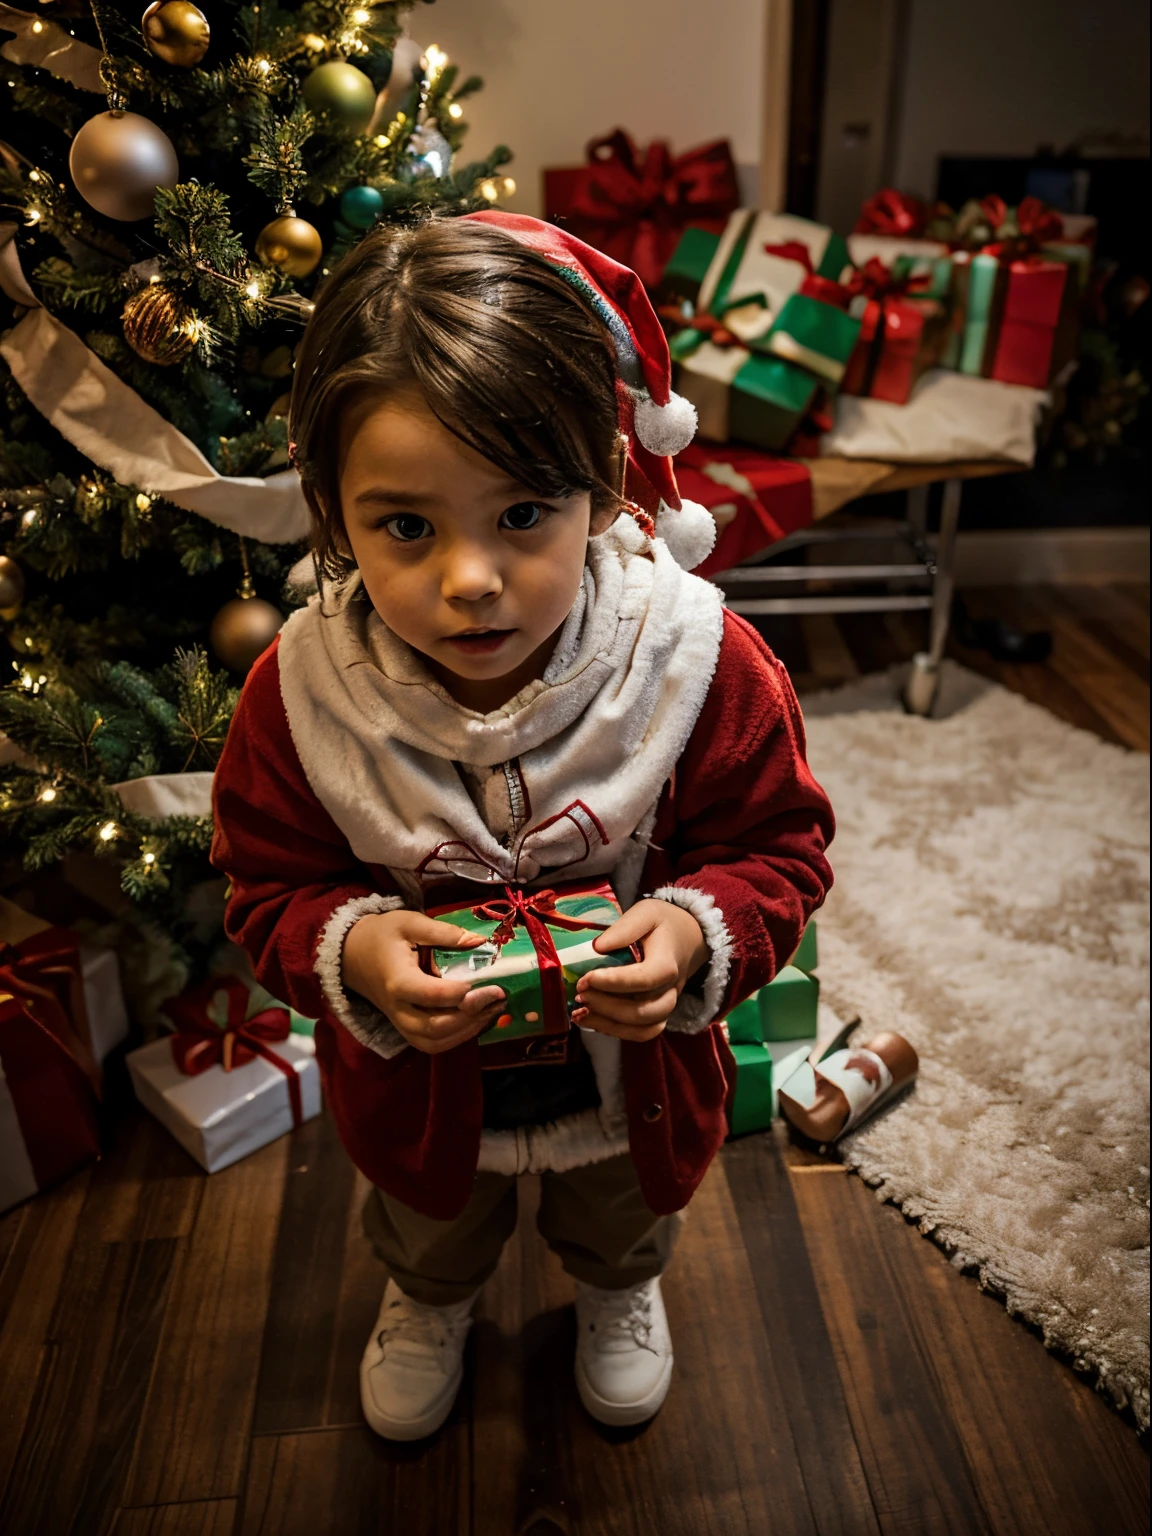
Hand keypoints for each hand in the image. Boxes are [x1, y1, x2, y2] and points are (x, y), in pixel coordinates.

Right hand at [342, 910, 504, 1054]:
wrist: (352, 955)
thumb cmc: (383, 935)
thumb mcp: (410, 922)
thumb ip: (444, 932)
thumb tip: (480, 941)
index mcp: (397, 980)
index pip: (430, 995)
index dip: (461, 994)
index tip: (489, 983)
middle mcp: (397, 1008)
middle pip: (435, 1027)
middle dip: (471, 1016)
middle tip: (498, 996)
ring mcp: (400, 1022)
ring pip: (434, 1042)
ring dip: (467, 1031)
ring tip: (493, 1009)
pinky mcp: (405, 1028)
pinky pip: (431, 1044)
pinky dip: (457, 1038)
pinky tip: (477, 1020)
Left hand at [573, 898, 707, 1042]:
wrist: (688, 937)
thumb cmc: (664, 924)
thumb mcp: (646, 913)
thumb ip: (624, 928)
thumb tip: (596, 947)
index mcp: (668, 963)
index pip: (644, 979)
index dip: (612, 982)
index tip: (585, 978)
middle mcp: (670, 990)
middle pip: (642, 1012)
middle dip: (606, 1007)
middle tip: (579, 995)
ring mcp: (666, 1005)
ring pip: (643, 1030)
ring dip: (609, 1026)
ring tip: (580, 1013)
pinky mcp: (658, 1014)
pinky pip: (642, 1033)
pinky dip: (616, 1032)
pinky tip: (593, 1020)